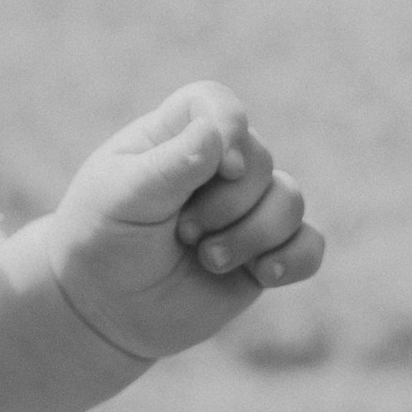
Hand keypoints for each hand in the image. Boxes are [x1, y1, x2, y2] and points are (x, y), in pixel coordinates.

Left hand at [41, 81, 323, 364]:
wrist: (105, 308)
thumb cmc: (101, 240)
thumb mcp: (121, 199)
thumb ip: (168, 166)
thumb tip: (215, 133)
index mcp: (175, 137)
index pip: (216, 104)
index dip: (230, 126)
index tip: (223, 168)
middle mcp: (219, 166)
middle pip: (260, 160)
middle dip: (227, 204)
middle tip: (183, 233)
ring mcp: (246, 209)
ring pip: (290, 200)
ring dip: (252, 235)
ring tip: (207, 260)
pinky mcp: (265, 253)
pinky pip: (309, 245)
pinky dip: (295, 258)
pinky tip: (264, 274)